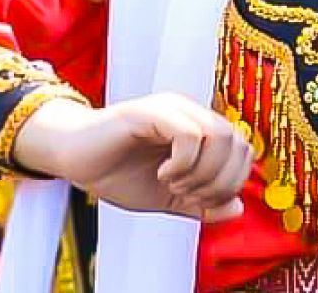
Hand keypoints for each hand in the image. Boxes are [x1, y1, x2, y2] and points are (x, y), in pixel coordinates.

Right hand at [12, 93, 252, 221]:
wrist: (74, 160)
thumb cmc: (118, 174)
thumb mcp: (167, 199)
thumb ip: (202, 205)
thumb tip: (238, 208)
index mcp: (199, 128)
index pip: (243, 149)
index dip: (231, 182)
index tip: (201, 201)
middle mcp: (190, 112)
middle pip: (237, 142)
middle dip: (219, 180)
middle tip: (188, 194)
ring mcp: (171, 109)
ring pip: (218, 135)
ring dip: (201, 172)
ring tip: (173, 184)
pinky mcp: (150, 113)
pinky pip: (189, 134)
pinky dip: (183, 163)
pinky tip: (163, 174)